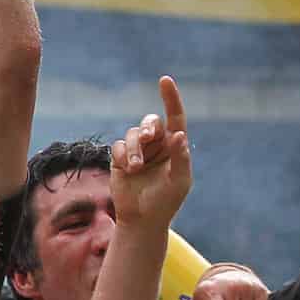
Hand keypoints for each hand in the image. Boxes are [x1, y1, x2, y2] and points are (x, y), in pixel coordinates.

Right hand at [109, 75, 191, 229]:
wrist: (141, 219)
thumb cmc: (166, 201)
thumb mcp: (179, 181)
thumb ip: (181, 157)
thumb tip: (180, 134)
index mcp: (175, 146)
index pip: (175, 117)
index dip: (170, 98)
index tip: (164, 80)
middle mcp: (157, 145)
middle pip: (150, 122)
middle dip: (147, 128)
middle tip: (147, 137)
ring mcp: (138, 151)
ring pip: (132, 134)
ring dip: (134, 149)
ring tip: (134, 167)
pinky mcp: (120, 158)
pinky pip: (118, 146)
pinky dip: (122, 155)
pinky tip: (127, 169)